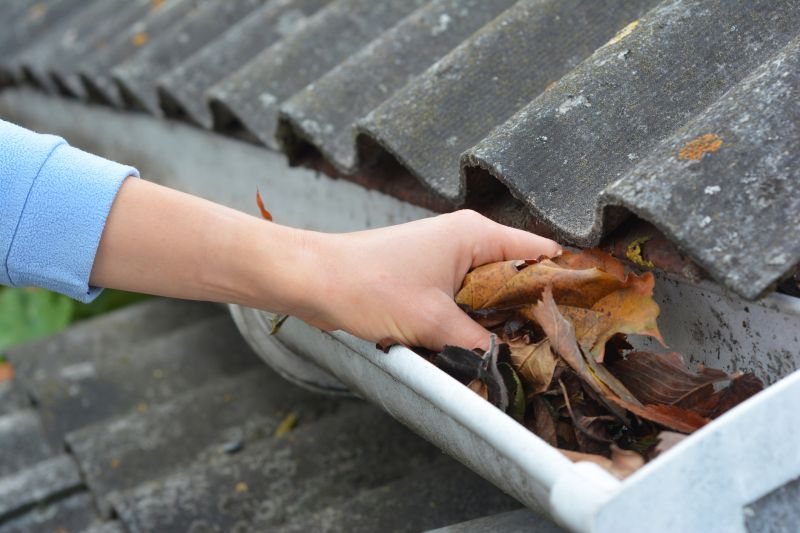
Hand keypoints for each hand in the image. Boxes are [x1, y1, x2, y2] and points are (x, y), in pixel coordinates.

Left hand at [296, 210, 560, 350]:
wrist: (313, 280)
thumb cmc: (367, 285)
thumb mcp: (433, 322)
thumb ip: (477, 343)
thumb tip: (504, 363)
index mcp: (475, 234)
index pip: (540, 252)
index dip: (565, 282)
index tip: (585, 315)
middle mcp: (465, 240)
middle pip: (517, 274)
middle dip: (532, 309)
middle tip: (554, 345)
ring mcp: (445, 258)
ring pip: (490, 290)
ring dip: (499, 318)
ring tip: (523, 351)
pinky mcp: (428, 277)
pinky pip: (465, 298)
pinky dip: (473, 319)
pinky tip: (482, 344)